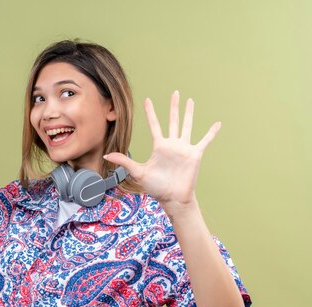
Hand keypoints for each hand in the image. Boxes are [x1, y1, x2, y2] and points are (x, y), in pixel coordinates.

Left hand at [104, 90, 220, 211]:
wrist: (172, 197)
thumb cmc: (156, 186)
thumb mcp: (138, 172)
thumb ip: (124, 161)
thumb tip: (106, 155)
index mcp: (159, 146)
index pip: (154, 125)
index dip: (151, 112)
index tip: (147, 99)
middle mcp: (172, 144)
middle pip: (173, 121)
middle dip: (173, 107)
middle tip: (175, 92)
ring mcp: (184, 148)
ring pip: (187, 126)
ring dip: (189, 113)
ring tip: (190, 100)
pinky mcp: (195, 154)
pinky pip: (205, 141)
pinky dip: (212, 133)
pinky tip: (218, 123)